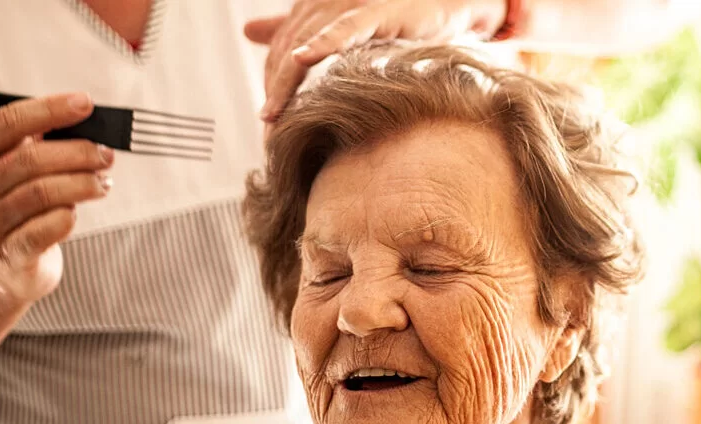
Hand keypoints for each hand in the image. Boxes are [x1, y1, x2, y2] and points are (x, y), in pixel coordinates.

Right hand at [0, 93, 113, 305]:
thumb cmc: (15, 209)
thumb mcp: (14, 172)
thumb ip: (40, 145)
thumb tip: (86, 120)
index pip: (7, 123)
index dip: (49, 110)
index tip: (84, 104)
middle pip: (30, 159)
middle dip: (78, 153)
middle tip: (105, 155)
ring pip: (42, 193)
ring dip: (83, 184)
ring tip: (102, 183)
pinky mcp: (11, 253)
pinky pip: (47, 228)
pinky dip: (69, 216)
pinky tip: (75, 213)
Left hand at [244, 0, 505, 121]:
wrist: (451, 6)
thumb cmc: (402, 20)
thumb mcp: (347, 31)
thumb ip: (301, 30)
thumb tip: (249, 30)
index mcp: (317, 7)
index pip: (282, 49)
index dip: (272, 84)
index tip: (267, 123)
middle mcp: (328, 2)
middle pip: (287, 50)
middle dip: (276, 93)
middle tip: (269, 135)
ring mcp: (351, 4)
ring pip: (306, 42)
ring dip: (286, 83)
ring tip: (276, 119)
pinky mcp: (377, 10)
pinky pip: (344, 28)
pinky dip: (321, 42)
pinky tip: (302, 58)